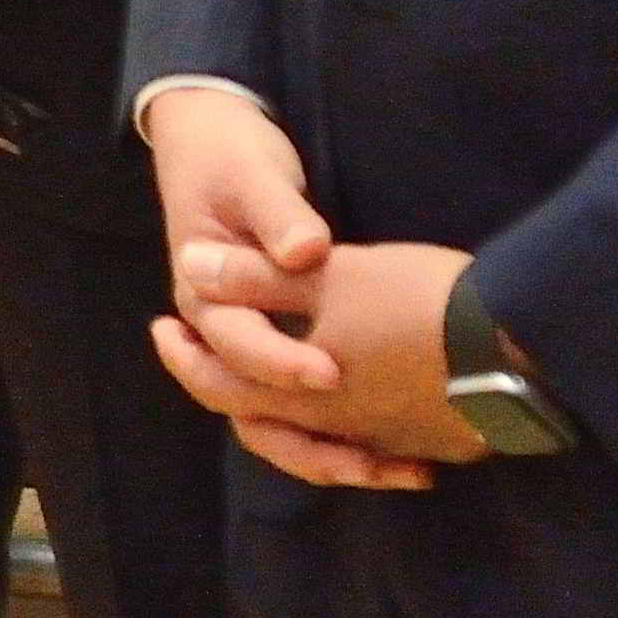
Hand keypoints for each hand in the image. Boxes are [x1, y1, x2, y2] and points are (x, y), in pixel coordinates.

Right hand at [138, 80, 374, 466]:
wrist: (213, 146)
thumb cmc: (230, 161)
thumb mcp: (254, 180)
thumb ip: (280, 219)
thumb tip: (305, 251)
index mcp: (206, 297)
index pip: (237, 345)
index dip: (279, 362)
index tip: (328, 371)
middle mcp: (229, 335)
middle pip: (255, 412)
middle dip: (313, 444)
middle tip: (370, 462)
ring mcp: (260, 346)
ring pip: (284, 427)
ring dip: (335, 457)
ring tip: (399, 471)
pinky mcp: (291, 347)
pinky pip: (312, 415)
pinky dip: (353, 441)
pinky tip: (412, 455)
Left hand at [180, 240, 493, 482]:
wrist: (524, 348)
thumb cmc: (418, 303)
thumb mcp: (330, 275)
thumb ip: (257, 277)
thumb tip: (188, 268)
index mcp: (299, 393)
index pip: (220, 386)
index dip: (185, 357)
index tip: (163, 328)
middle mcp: (337, 429)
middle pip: (265, 422)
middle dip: (230, 386)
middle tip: (204, 354)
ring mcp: (389, 442)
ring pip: (322, 440)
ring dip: (293, 419)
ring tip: (283, 389)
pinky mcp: (436, 442)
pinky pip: (378, 446)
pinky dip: (356, 432)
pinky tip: (366, 409)